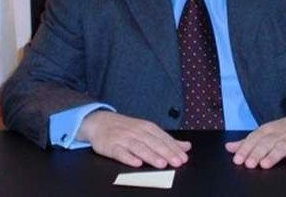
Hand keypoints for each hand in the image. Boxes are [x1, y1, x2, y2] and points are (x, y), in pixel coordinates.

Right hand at [77, 111, 191, 168]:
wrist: (98, 121)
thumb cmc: (126, 128)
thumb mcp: (147, 130)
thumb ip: (167, 140)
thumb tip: (186, 146)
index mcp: (147, 127)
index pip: (163, 138)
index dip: (174, 148)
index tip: (184, 158)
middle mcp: (136, 132)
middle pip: (153, 143)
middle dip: (166, 152)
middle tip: (176, 162)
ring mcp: (123, 138)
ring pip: (139, 147)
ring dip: (150, 155)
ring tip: (161, 164)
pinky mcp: (110, 146)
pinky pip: (120, 152)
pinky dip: (128, 157)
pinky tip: (136, 163)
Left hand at [225, 110, 285, 168]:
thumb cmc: (285, 128)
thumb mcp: (265, 131)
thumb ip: (247, 141)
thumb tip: (229, 148)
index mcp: (267, 130)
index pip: (254, 139)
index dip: (245, 149)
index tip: (237, 159)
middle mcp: (279, 134)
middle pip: (266, 143)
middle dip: (257, 153)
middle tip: (248, 164)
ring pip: (282, 147)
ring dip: (273, 155)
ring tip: (265, 164)